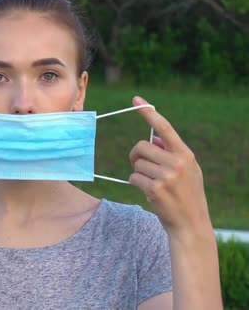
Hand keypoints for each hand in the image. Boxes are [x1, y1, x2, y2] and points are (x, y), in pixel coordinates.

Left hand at [129, 96, 211, 238]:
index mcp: (185, 154)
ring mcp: (166, 176)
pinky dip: (136, 184)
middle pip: (141, 147)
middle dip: (136, 156)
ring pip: (136, 164)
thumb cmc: (187, 195)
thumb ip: (172, 153)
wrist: (191, 224)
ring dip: (138, 173)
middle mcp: (177, 162)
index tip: (136, 100)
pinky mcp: (155, 189)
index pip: (165, 128)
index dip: (149, 114)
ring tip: (151, 184)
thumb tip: (153, 137)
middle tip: (140, 166)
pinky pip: (133, 178)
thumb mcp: (188, 171)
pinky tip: (149, 193)